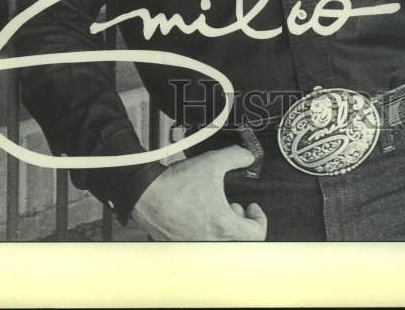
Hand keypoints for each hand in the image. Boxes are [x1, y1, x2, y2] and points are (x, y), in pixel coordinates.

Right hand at [130, 144, 267, 240]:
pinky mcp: (183, 247)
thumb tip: (248, 156)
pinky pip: (203, 245)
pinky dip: (207, 232)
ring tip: (215, 210)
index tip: (252, 208)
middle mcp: (211, 243)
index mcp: (224, 227)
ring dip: (224, 227)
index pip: (256, 234)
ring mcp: (196, 247)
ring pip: (222, 244)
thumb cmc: (176, 185)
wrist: (146, 195)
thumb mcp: (213, 162)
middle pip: (240, 241)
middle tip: (234, 207)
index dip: (259, 218)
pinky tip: (199, 215)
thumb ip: (236, 157)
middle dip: (241, 222)